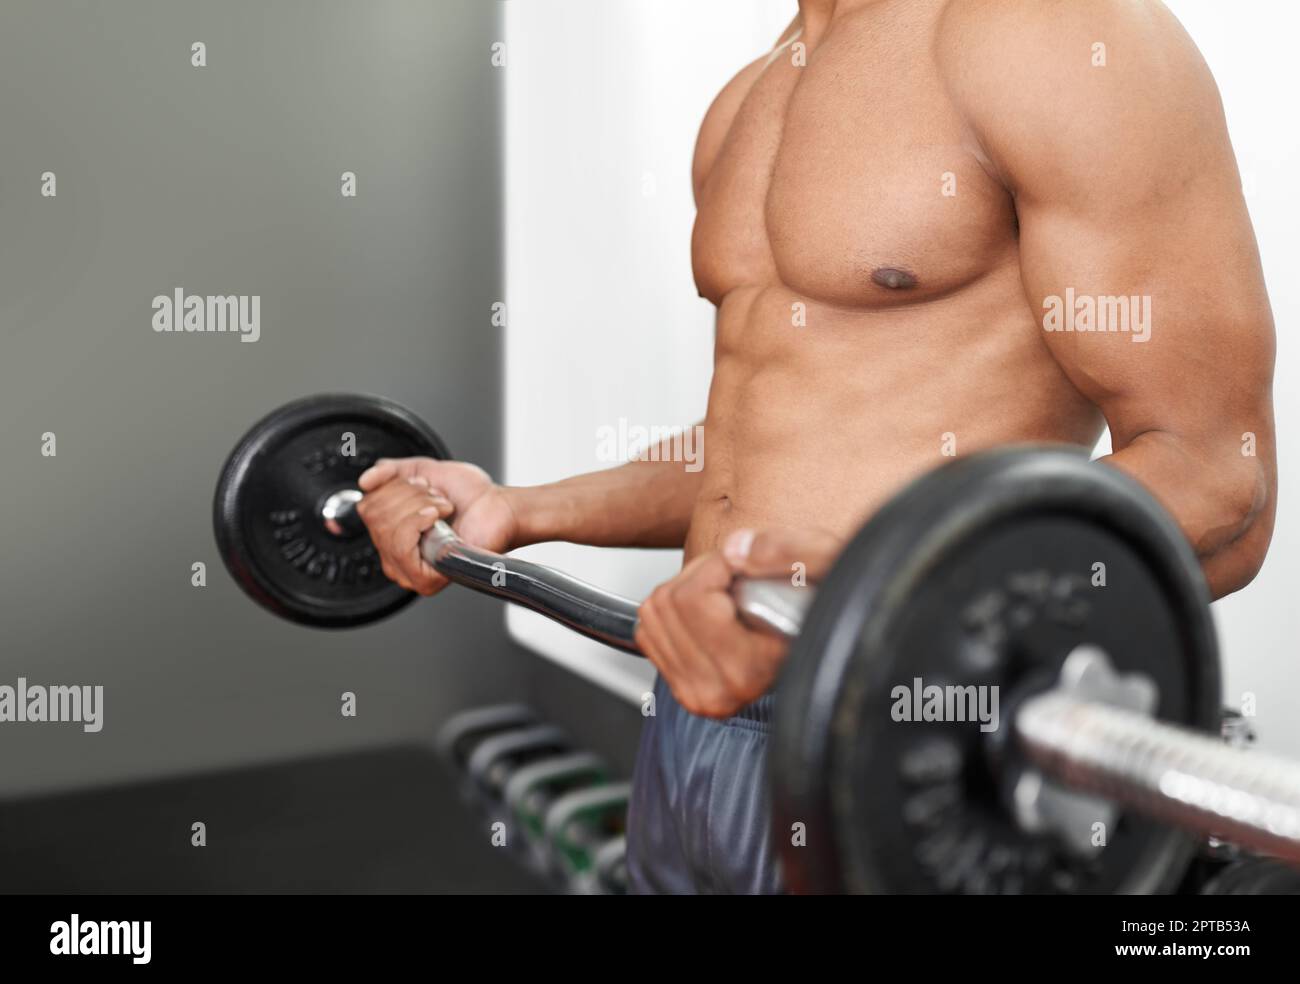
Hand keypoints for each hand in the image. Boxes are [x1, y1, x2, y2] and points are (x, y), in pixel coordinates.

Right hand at [356, 457, 518, 594]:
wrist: (498, 505)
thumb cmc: (469, 494)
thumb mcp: (422, 471)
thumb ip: (390, 472)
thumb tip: (364, 483)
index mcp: (391, 532)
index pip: (366, 507)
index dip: (393, 487)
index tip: (421, 485)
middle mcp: (395, 554)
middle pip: (374, 517)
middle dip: (408, 495)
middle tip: (436, 498)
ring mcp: (408, 570)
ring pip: (387, 529)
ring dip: (419, 506)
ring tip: (442, 508)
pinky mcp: (424, 580)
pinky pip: (401, 546)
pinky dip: (418, 523)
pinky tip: (436, 517)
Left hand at [635, 527, 842, 717]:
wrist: (822, 639)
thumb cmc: (825, 601)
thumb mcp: (824, 561)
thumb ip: (786, 551)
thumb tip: (733, 551)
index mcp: (749, 670)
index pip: (695, 598)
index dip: (717, 566)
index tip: (745, 569)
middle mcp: (718, 691)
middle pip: (670, 602)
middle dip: (700, 575)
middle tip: (736, 583)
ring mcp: (696, 694)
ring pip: (654, 611)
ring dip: (685, 590)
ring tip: (726, 599)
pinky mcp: (683, 689)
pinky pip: (647, 628)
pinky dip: (672, 610)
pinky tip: (708, 615)